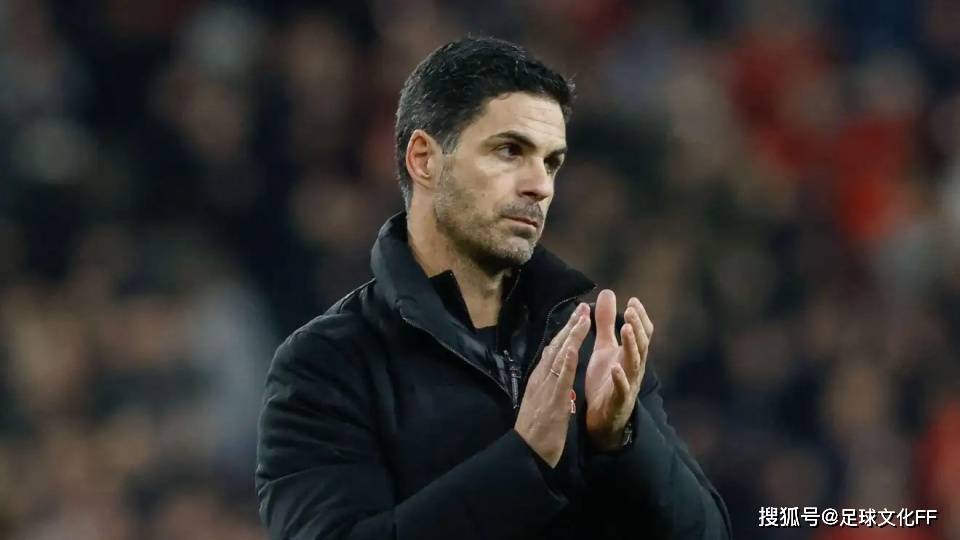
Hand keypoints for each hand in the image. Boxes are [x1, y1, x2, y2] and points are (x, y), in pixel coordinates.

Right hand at [514, 303, 591, 467]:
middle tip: (583, 307)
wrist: (526, 452)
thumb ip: (549, 388)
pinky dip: (568, 361)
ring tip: (583, 318)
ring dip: (572, 336)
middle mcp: (542, 378)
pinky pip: (562, 378)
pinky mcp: (553, 400)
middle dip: (571, 327)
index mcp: (540, 379)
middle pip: (557, 347)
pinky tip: (574, 347)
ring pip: (560, 357)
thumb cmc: (535, 431)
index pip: (554, 351)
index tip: (577, 317)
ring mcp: (546, 387)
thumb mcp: (541, 402)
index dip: (566, 333)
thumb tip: (555, 377)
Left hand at [585, 289, 652, 451]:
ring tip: (626, 329)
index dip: (640, 318)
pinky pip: (622, 389)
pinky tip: (615, 367)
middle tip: (631, 310)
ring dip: (631, 346)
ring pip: (634, 363)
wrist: (602, 419)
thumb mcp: (604, 348)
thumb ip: (606, 323)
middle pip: (640, 344)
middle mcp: (634, 368)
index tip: (633, 301)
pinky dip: (620, 378)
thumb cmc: (605, 381)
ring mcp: (628, 384)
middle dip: (637, 327)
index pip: (641, 333)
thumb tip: (608, 293)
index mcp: (630, 355)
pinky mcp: (618, 401)